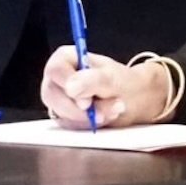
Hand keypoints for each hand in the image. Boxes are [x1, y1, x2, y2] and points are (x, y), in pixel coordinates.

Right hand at [39, 45, 167, 128]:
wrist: (131, 99)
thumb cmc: (121, 82)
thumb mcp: (112, 77)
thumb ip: (92, 80)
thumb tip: (71, 88)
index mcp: (65, 58)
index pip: (57, 70)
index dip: (69, 86)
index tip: (87, 103)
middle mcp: (56, 78)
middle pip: (54, 96)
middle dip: (82, 109)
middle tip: (108, 108)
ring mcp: (57, 98)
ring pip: (62, 114)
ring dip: (89, 118)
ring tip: (110, 109)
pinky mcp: (63, 115)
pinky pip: (69, 126)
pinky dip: (88, 126)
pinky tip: (102, 117)